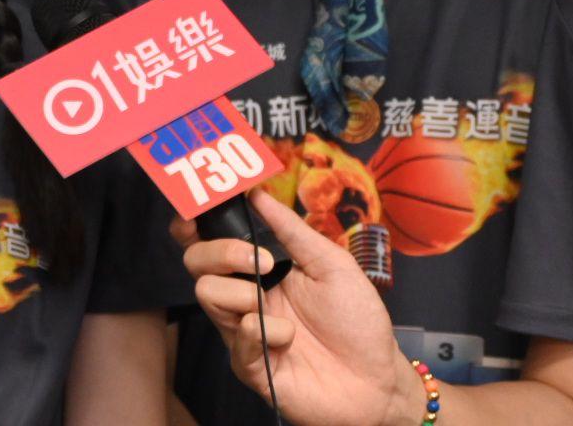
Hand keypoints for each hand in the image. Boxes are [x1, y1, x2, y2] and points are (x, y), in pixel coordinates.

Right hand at [172, 190, 426, 425]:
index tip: (200, 211)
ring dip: (241, 293)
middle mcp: (243, 297)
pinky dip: (264, 333)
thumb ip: (293, 231)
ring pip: (206, 294)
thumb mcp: (332, 265)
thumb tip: (259, 193)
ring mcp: (241, 331)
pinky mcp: (248, 364)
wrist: (377, 379)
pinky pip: (236, 338)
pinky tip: (289, 340)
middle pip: (196, 261)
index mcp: (259, 270)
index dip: (194, 223)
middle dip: (221, 252)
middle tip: (260, 262)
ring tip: (277, 309)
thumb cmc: (357, 322)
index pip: (211, 241)